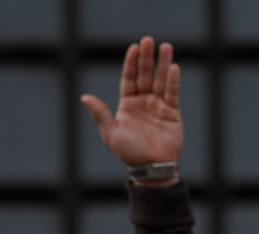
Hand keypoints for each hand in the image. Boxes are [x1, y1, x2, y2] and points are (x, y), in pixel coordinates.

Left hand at [80, 37, 181, 175]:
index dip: (131, 63)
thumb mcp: (110, 134)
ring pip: (160, 80)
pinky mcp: (172, 113)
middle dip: (146, 58)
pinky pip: (173, 94)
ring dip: (163, 64)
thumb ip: (100, 114)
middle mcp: (143, 102)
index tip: (133, 47)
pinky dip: (173, 81)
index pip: (129, 78)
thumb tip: (84, 97)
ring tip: (166, 47)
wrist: (151, 168)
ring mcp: (158, 106)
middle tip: (148, 40)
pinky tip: (173, 68)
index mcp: (127, 104)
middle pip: (145, 75)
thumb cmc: (129, 153)